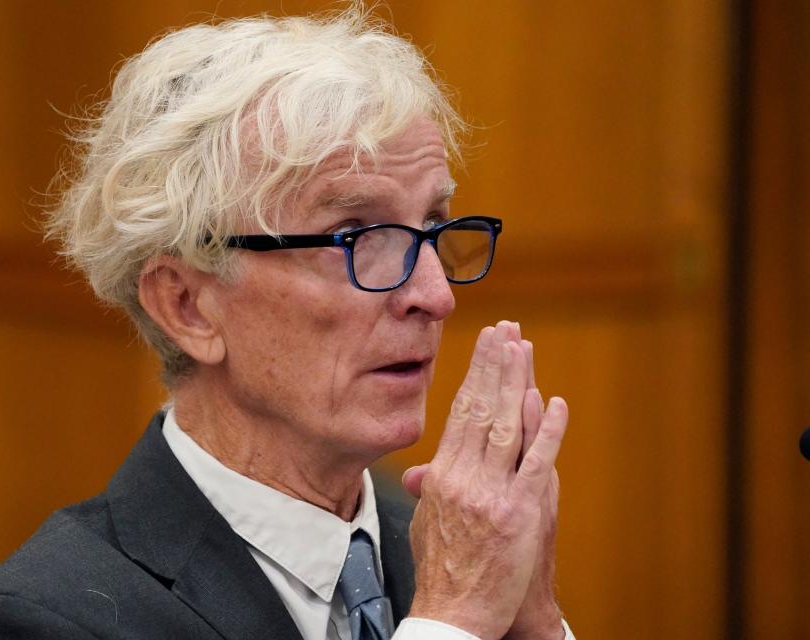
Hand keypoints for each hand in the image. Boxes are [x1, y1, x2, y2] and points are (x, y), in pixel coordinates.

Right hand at [404, 321, 567, 639]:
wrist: (452, 614)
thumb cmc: (440, 569)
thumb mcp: (425, 523)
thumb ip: (431, 490)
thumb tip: (424, 473)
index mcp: (441, 477)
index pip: (460, 414)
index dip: (475, 376)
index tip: (484, 348)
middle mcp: (463, 479)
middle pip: (481, 410)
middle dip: (495, 366)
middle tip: (505, 330)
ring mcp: (491, 494)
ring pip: (505, 427)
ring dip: (516, 384)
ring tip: (523, 348)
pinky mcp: (518, 514)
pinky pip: (535, 465)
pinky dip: (546, 432)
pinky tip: (553, 403)